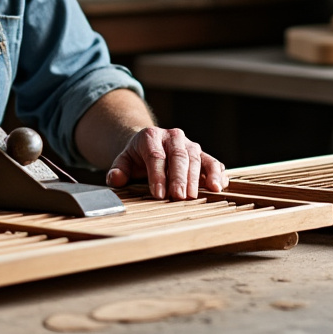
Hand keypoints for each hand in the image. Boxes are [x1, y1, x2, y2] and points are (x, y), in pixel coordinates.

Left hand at [105, 127, 227, 199]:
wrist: (152, 144)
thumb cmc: (138, 157)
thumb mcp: (123, 161)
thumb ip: (117, 170)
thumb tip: (115, 179)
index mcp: (151, 136)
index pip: (155, 156)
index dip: (158, 176)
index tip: (159, 194)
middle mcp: (173, 136)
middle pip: (178, 156)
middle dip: (179, 178)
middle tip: (179, 197)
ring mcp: (189, 144)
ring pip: (196, 158)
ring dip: (197, 178)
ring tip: (196, 195)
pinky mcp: (202, 154)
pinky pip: (212, 162)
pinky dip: (216, 174)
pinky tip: (217, 187)